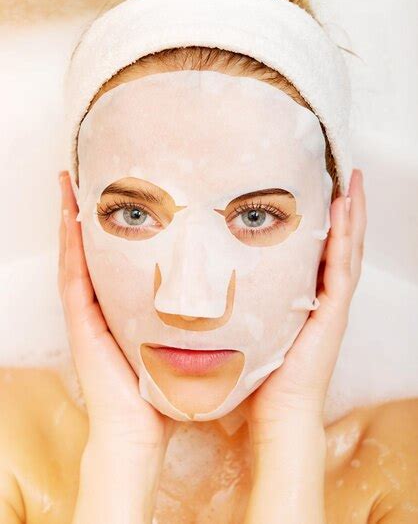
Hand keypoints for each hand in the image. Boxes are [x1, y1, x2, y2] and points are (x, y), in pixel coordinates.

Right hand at [58, 171, 171, 523]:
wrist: (140, 430)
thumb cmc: (164, 386)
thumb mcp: (181, 339)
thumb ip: (193, 313)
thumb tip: (229, 289)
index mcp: (122, 305)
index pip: (116, 256)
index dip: (115, 224)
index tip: (123, 191)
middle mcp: (100, 302)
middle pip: (91, 247)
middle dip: (88, 211)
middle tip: (91, 172)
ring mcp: (86, 310)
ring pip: (75, 252)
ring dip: (72, 216)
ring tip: (72, 180)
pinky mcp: (80, 320)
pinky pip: (72, 273)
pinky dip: (69, 243)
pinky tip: (70, 214)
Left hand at [246, 169, 365, 436]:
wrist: (278, 409)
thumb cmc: (263, 370)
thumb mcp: (256, 321)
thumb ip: (249, 295)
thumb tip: (215, 269)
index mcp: (311, 296)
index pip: (326, 249)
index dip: (330, 219)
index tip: (324, 187)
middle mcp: (328, 296)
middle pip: (344, 243)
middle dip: (348, 207)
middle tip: (348, 171)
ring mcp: (334, 304)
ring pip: (349, 249)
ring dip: (352, 214)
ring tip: (352, 180)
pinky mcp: (333, 312)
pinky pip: (341, 268)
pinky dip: (344, 238)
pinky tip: (343, 211)